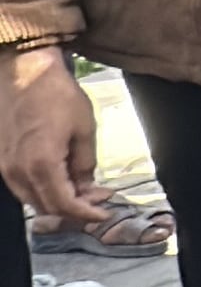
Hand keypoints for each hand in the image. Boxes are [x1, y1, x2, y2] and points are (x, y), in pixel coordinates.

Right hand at [0, 46, 104, 225]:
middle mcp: (18, 172)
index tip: (104, 214)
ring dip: (59, 202)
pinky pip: (23, 187)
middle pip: (46, 207)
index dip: (86, 214)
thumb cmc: (58, 96)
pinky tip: (63, 180)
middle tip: (98, 200)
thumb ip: (85, 164)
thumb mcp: (84, 129)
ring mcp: (6, 167)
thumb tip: (87, 188)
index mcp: (41, 165)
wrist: (24, 73)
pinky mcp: (2, 160)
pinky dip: (44, 190)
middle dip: (75, 210)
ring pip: (33, 200)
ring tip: (85, 191)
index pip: (64, 205)